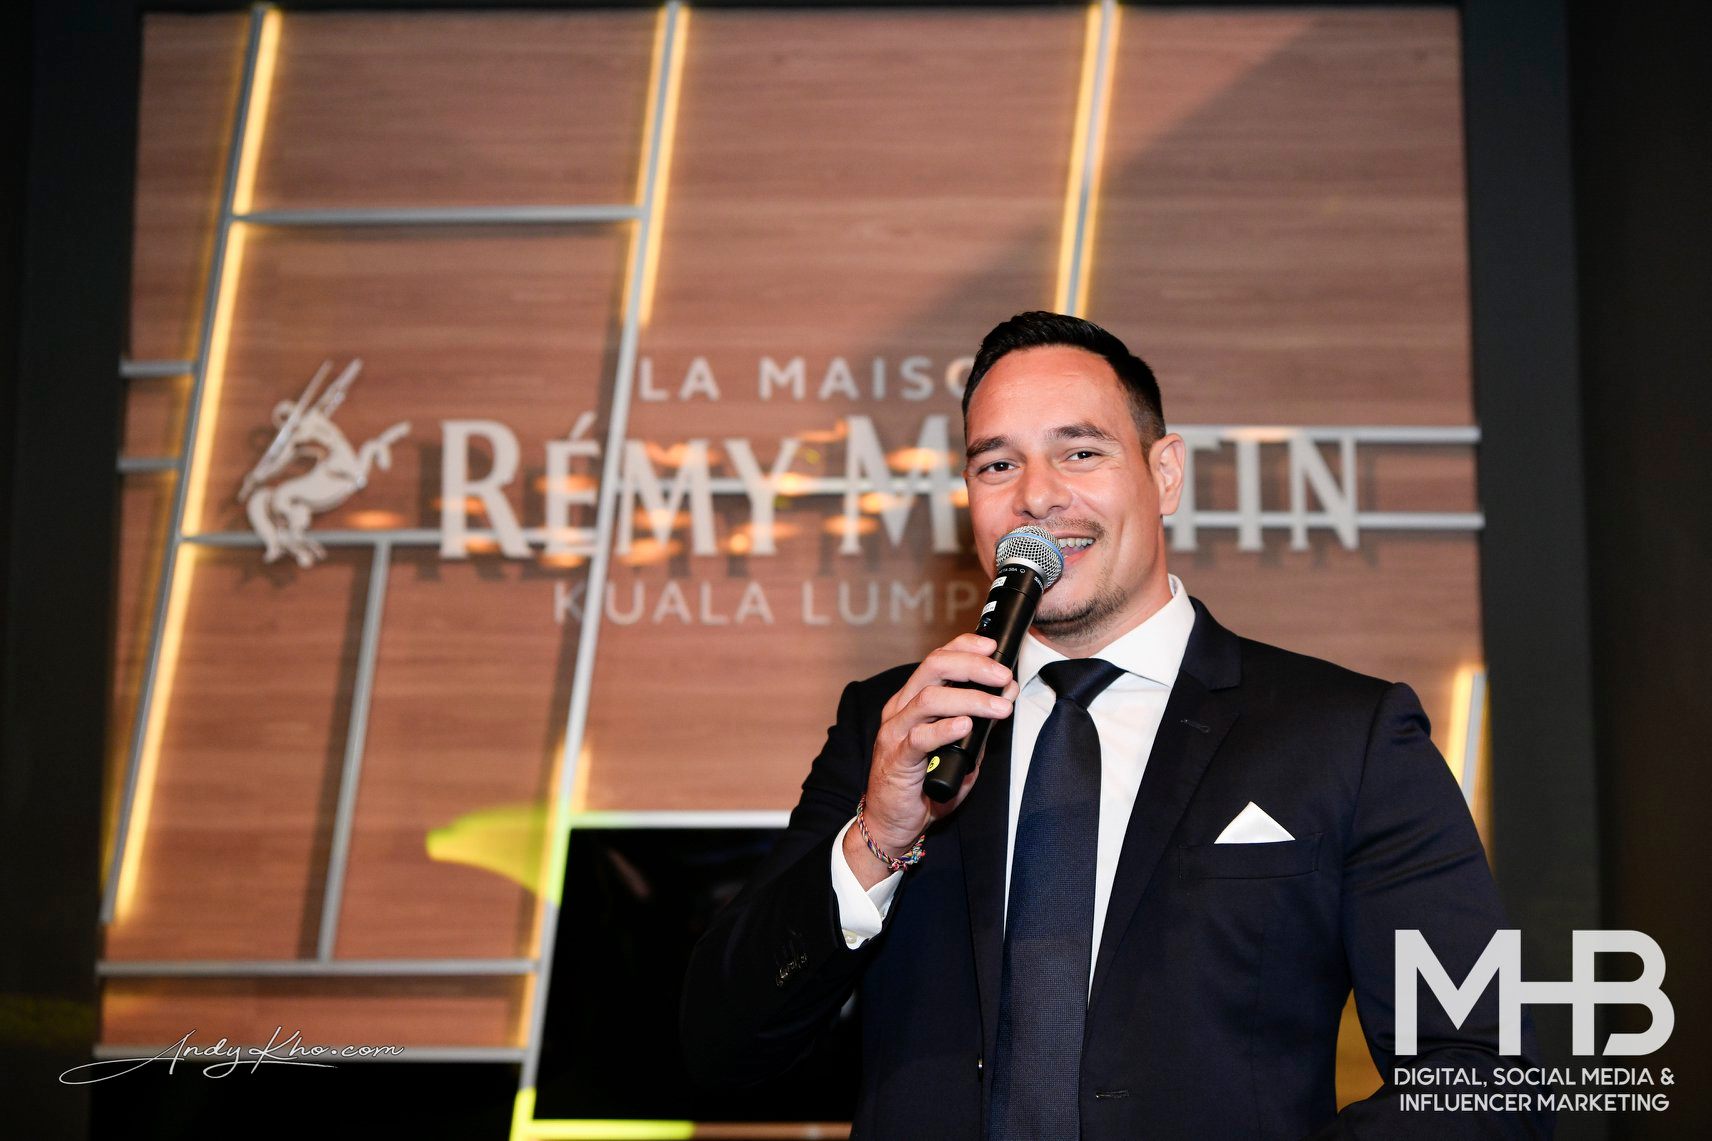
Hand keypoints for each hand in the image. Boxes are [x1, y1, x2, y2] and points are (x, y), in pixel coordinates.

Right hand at [844, 634, 1017, 887]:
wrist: (893, 823)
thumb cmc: (924, 786)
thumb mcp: (960, 750)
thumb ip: (978, 726)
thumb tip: (1006, 697)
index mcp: (913, 700)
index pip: (937, 659)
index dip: (965, 646)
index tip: (993, 646)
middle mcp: (901, 709)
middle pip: (933, 668)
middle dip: (973, 666)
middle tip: (1003, 675)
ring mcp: (895, 732)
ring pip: (930, 698)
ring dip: (971, 699)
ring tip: (1000, 707)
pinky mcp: (896, 759)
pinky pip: (920, 737)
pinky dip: (945, 728)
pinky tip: (966, 726)